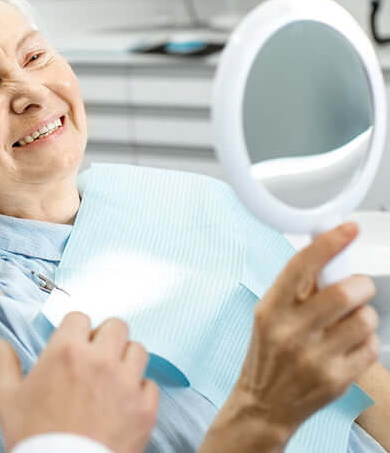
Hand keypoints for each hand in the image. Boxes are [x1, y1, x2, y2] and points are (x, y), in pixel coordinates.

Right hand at [0, 312, 159, 452]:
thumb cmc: (33, 439)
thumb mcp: (8, 401)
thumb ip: (6, 366)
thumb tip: (1, 344)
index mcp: (66, 351)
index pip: (80, 317)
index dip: (76, 331)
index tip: (75, 345)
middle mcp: (100, 359)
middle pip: (116, 326)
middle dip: (107, 338)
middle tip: (98, 357)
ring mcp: (126, 382)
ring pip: (138, 350)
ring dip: (126, 360)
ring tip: (114, 378)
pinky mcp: (144, 407)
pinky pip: (150, 384)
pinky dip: (140, 392)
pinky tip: (125, 403)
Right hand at [218, 223, 377, 443]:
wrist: (263, 404)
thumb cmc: (268, 352)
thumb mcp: (269, 313)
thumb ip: (296, 287)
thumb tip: (327, 252)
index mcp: (272, 308)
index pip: (302, 265)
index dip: (329, 242)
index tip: (348, 228)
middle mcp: (291, 332)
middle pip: (344, 293)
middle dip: (361, 284)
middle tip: (359, 287)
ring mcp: (315, 358)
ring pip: (364, 319)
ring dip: (366, 314)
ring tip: (352, 320)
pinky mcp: (336, 380)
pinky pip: (370, 347)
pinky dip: (367, 340)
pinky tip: (349, 345)